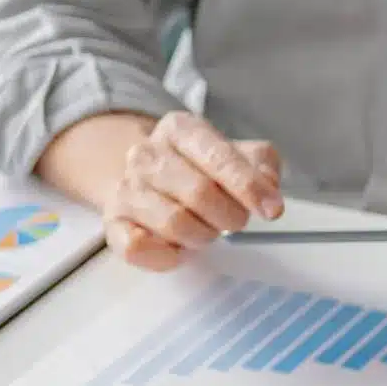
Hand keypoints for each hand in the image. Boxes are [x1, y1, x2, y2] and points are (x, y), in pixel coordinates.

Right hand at [102, 112, 283, 270]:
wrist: (150, 182)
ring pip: (174, 222)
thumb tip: (268, 184)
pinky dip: (167, 255)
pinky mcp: (113, 222)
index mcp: (181, 129)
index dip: (249, 186)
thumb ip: (261, 164)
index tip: (272, 210)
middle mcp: (147, 154)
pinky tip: (178, 248)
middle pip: (199, 193)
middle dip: (229, 216)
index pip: (218, 156)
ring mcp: (127, 188)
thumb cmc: (202, 171)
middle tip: (235, 221)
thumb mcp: (238, 156)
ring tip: (206, 230)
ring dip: (202, 235)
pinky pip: (138, 248)